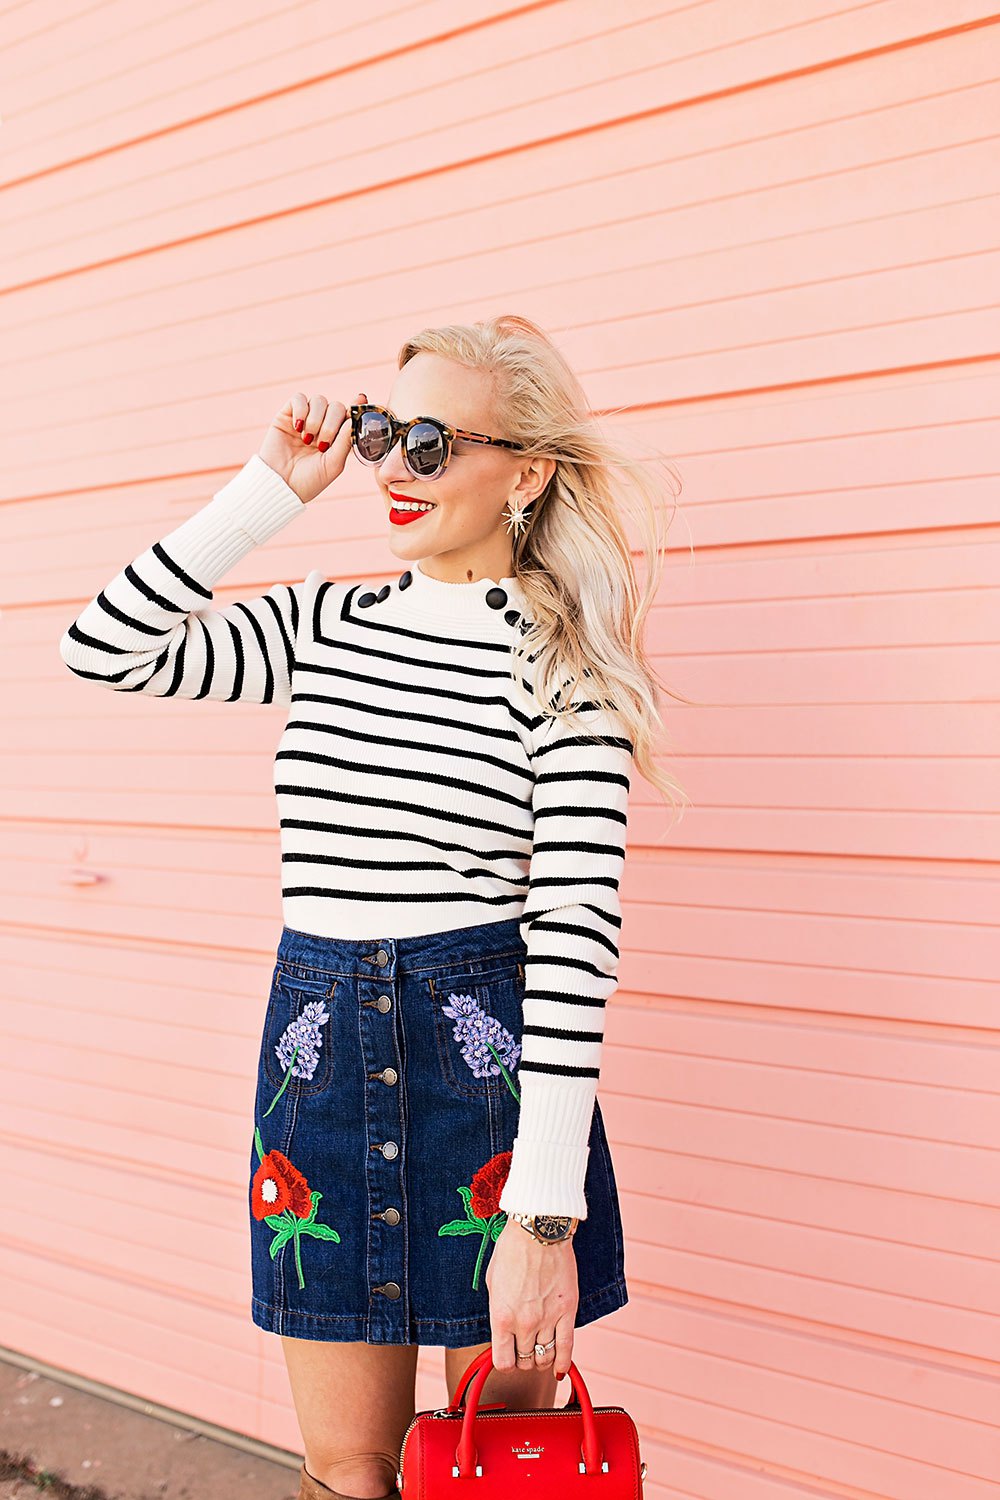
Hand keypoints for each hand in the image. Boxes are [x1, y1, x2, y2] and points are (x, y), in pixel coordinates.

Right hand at [258, 390, 367, 504]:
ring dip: (315, 420)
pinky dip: (301, 410)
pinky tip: (298, 427)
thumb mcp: (333, 463)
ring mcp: (305, 419)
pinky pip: (298, 398)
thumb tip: (354, 418)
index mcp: (336, 437)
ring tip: (307, 440)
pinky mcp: (287, 415)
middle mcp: (322, 425)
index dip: (356, 405)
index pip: (348, 416)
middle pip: (335, 406)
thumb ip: (345, 441)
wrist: (280, 485)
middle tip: (321, 445)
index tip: (361, 399)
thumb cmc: (309, 480)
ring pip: (319, 400)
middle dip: (331, 424)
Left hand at [486, 1219, 578, 1376]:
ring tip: (540, 1350)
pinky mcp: (567, 1311)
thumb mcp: (492, 1281)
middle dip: (523, 1358)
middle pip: (525, 1361)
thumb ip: (497, 1309)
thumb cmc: (512, 1249)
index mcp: (501, 1316)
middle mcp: (524, 1323)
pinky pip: (567, 1348)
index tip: (508, 1356)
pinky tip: (561, 1370)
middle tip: (525, 1348)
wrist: (538, 1230)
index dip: (505, 1362)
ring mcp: (547, 1318)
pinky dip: (564, 1364)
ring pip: (545, 1357)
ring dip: (541, 1359)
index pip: (503, 1361)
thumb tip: (503, 1329)